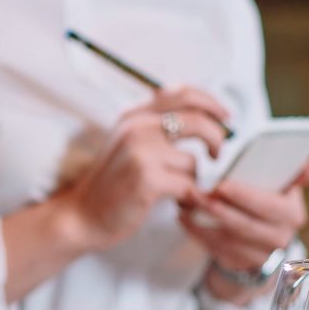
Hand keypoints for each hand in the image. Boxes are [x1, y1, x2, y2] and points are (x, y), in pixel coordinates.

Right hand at [60, 85, 231, 251]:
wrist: (81, 216)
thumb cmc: (112, 182)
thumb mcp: (129, 141)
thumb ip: (158, 124)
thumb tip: (202, 112)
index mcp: (135, 115)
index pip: (184, 94)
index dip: (213, 103)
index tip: (227, 118)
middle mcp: (137, 127)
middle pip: (198, 121)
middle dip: (218, 138)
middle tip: (218, 153)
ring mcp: (141, 152)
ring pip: (194, 161)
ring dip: (194, 179)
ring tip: (180, 189)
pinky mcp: (147, 179)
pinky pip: (188, 184)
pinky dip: (189, 196)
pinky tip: (177, 202)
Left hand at [182, 160, 308, 297]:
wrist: (266, 242)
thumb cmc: (272, 205)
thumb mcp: (286, 189)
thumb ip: (298, 176)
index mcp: (292, 216)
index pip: (267, 205)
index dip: (244, 196)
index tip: (221, 184)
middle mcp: (279, 239)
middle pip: (243, 224)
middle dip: (216, 208)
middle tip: (194, 191)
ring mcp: (258, 256)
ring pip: (226, 238)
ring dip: (201, 220)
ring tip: (185, 202)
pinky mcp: (238, 265)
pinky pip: (214, 250)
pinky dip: (197, 233)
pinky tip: (185, 218)